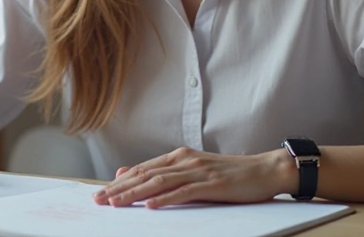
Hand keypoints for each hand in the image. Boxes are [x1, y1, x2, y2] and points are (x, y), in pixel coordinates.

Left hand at [92, 146, 295, 207]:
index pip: (142, 169)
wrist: (264, 170)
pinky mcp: (212, 183)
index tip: (100, 193)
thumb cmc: (230, 174)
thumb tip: (130, 175)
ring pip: (159, 182)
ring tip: (116, 203)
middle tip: (99, 200)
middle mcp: (185, 160)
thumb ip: (165, 172)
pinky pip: (184, 192)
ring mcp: (198, 171)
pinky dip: (166, 199)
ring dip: (135, 193)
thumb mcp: (194, 169)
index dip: (119, 182)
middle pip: (145, 175)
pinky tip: (151, 206)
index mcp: (179, 157)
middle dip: (120, 188)